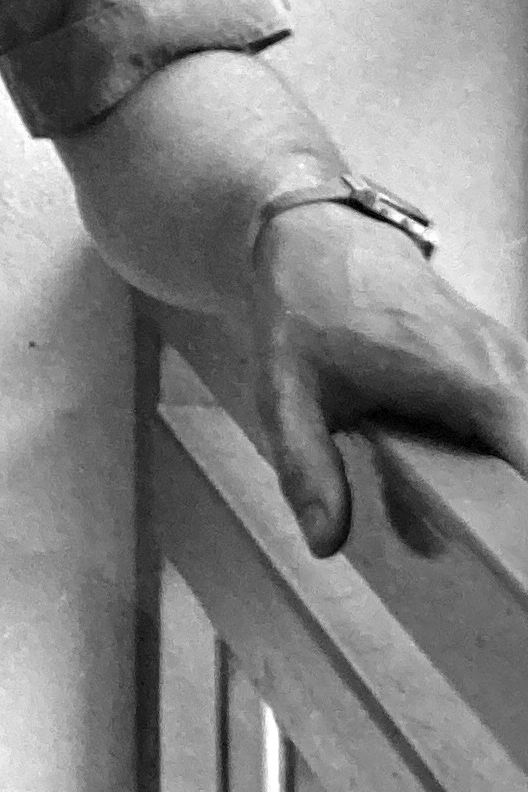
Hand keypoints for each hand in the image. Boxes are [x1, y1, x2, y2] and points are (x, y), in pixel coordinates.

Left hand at [250, 203, 527, 555]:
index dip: (525, 515)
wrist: (319, 236)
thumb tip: (326, 542)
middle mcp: (507, 371)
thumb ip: (309, 469)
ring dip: (497, 490)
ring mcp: (510, 363)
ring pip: (520, 442)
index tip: (510, 550)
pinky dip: (488, 458)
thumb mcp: (287, 394)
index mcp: (471, 382)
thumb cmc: (307, 311)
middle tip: (488, 555)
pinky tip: (434, 492)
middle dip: (513, 514)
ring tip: (443, 526)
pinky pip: (510, 421)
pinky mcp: (500, 364)